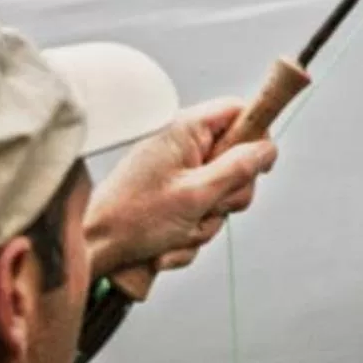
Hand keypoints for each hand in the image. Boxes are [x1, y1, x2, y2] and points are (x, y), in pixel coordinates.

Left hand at [83, 99, 278, 286]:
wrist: (94, 250)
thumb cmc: (134, 219)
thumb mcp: (195, 195)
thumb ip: (237, 169)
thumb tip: (267, 149)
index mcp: (185, 130)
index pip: (238, 112)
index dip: (256, 135)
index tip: (260, 167)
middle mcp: (182, 146)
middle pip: (236, 160)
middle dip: (228, 196)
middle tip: (207, 208)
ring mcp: (177, 174)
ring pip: (220, 194)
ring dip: (206, 222)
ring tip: (178, 231)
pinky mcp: (171, 198)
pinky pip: (200, 214)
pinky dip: (189, 233)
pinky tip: (166, 244)